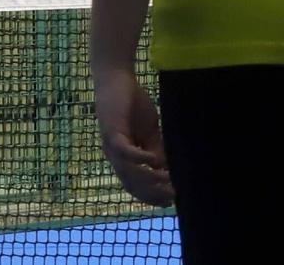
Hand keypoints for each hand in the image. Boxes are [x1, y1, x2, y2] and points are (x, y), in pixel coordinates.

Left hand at [94, 66, 171, 206]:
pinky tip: (155, 162)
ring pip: (128, 170)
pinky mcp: (112, 133)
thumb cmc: (132, 105)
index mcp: (122, 157)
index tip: (168, 202)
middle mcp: (114, 156)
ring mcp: (112, 146)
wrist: (116, 82)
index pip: (134, 183)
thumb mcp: (148, 130)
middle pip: (131, 182)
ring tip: (168, 182)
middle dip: (151, 192)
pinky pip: (125, 151)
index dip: (150, 194)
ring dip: (147, 179)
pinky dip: (140, 158)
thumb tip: (165, 167)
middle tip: (171, 198)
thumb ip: (154, 148)